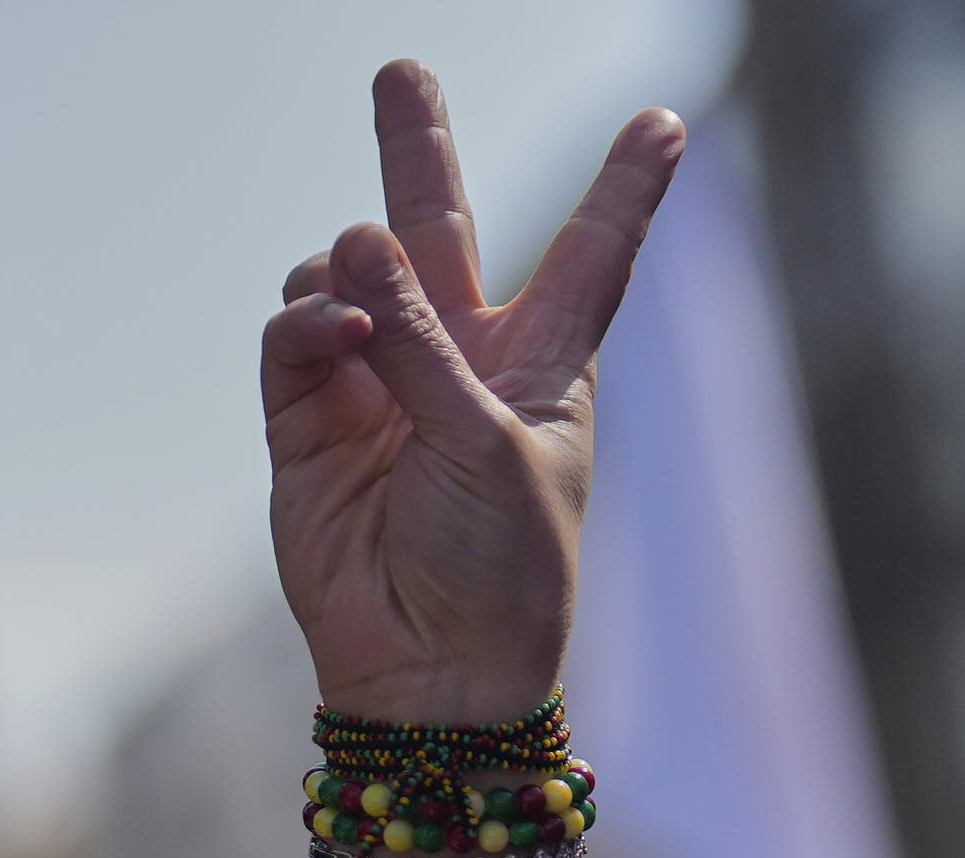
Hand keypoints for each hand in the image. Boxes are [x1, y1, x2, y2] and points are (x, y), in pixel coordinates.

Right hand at [262, 63, 681, 730]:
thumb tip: (353, 241)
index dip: (624, 190)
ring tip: (360, 307)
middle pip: (439, 230)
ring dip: (349, 272)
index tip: (667, 120)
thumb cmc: (502, 572)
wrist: (434, 678)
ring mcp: (381, 388)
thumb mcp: (492, 446)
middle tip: (400, 72)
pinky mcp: (311, 424)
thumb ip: (425, 342)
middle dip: (417, 151)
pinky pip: (297, 335)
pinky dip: (307, 322)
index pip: (591, 256)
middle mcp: (462, 363)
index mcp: (547, 368)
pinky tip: (329, 332)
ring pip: (347, 276)